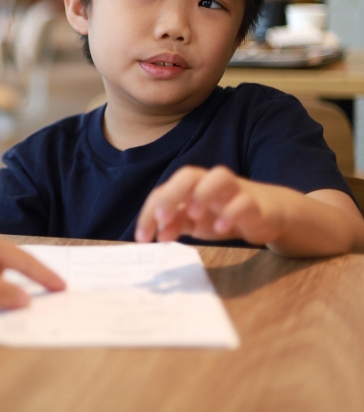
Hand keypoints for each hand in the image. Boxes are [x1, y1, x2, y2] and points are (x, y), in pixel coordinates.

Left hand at [135, 165, 297, 245]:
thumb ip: (176, 225)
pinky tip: (222, 228)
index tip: (142, 237)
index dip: (149, 212)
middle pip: (188, 175)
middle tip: (162, 218)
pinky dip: (231, 213)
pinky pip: (244, 201)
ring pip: (219, 176)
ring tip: (193, 216)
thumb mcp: (195, 222)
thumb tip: (157, 235)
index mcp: (191, 186)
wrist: (269, 213)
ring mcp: (234, 190)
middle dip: (171, 195)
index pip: (164, 191)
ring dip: (202, 194)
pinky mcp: (255, 203)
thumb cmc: (223, 214)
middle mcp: (210, 182)